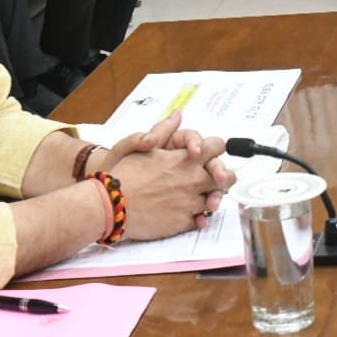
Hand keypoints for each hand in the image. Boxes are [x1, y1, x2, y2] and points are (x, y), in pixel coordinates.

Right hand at [108, 133, 233, 239]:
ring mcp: (190, 202)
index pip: (217, 147)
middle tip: (216, 179)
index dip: (214, 149)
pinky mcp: (182, 222)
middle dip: (222, 177)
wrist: (110, 204)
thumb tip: (178, 115)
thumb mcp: (140, 145)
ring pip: (215, 200)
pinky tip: (190, 214)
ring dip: (210, 198)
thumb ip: (163, 130)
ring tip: (202, 198)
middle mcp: (193, 180)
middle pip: (226, 177)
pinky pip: (201, 220)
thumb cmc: (123, 174)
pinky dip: (197, 217)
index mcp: (186, 159)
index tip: (210, 155)